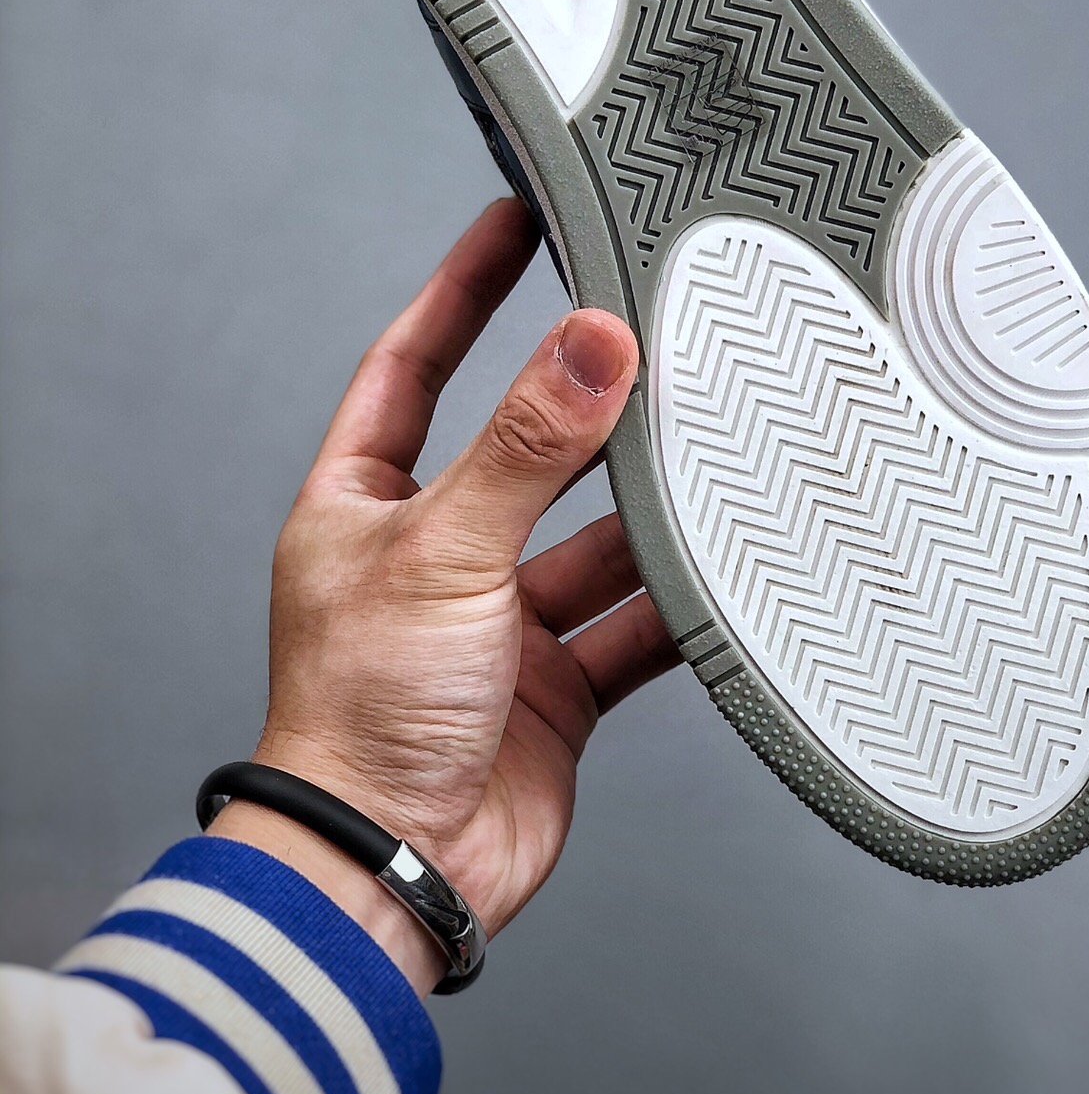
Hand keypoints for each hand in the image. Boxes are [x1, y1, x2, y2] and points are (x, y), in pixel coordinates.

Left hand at [209, 199, 678, 990]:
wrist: (388, 874)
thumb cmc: (359, 718)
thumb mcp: (442, 551)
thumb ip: (527, 445)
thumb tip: (592, 340)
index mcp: (365, 504)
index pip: (413, 362)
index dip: (462, 288)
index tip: (515, 219)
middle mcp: (434, 554)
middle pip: (524, 448)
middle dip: (585, 403)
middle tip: (654, 332)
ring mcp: (498, 623)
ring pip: (592, 537)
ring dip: (644, 509)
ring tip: (711, 448)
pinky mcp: (556, 686)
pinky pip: (631, 623)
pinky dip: (677, 602)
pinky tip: (725, 570)